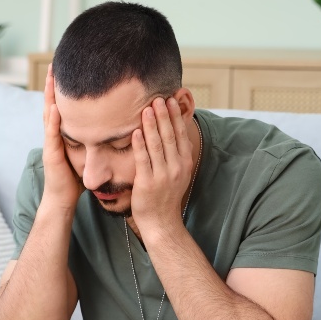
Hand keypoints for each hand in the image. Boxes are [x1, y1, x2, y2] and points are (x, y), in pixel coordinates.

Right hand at [41, 65, 83, 208]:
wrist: (63, 198)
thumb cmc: (76, 178)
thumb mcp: (88, 153)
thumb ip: (96, 139)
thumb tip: (116, 127)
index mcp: (62, 133)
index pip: (63, 105)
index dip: (64, 88)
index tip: (70, 68)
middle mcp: (54, 135)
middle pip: (52, 103)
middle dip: (53, 84)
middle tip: (55, 63)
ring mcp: (51, 143)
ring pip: (49, 114)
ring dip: (49, 96)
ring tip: (51, 77)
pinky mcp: (51, 154)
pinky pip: (52, 134)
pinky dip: (54, 120)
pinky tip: (57, 107)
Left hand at [130, 96, 194, 235]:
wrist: (161, 222)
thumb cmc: (165, 195)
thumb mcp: (178, 173)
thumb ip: (178, 155)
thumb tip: (180, 135)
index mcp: (184, 163)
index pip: (180, 134)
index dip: (175, 116)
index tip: (171, 100)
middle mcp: (176, 167)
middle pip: (169, 136)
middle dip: (164, 115)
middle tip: (158, 98)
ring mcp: (162, 175)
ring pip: (157, 145)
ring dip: (152, 125)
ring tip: (147, 108)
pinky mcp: (147, 182)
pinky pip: (143, 159)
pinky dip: (140, 144)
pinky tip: (136, 131)